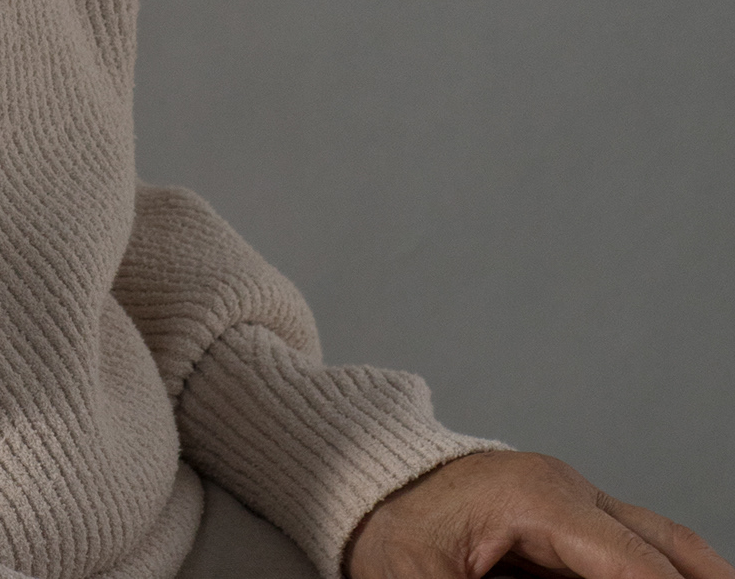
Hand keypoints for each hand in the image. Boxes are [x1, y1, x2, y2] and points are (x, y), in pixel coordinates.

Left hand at [347, 451, 730, 578]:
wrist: (357, 479)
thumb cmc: (384, 527)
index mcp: (536, 500)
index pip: (633, 563)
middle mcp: (567, 492)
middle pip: (667, 547)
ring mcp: (571, 502)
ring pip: (661, 544)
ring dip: (690, 576)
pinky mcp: (566, 523)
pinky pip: (631, 551)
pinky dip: (655, 573)